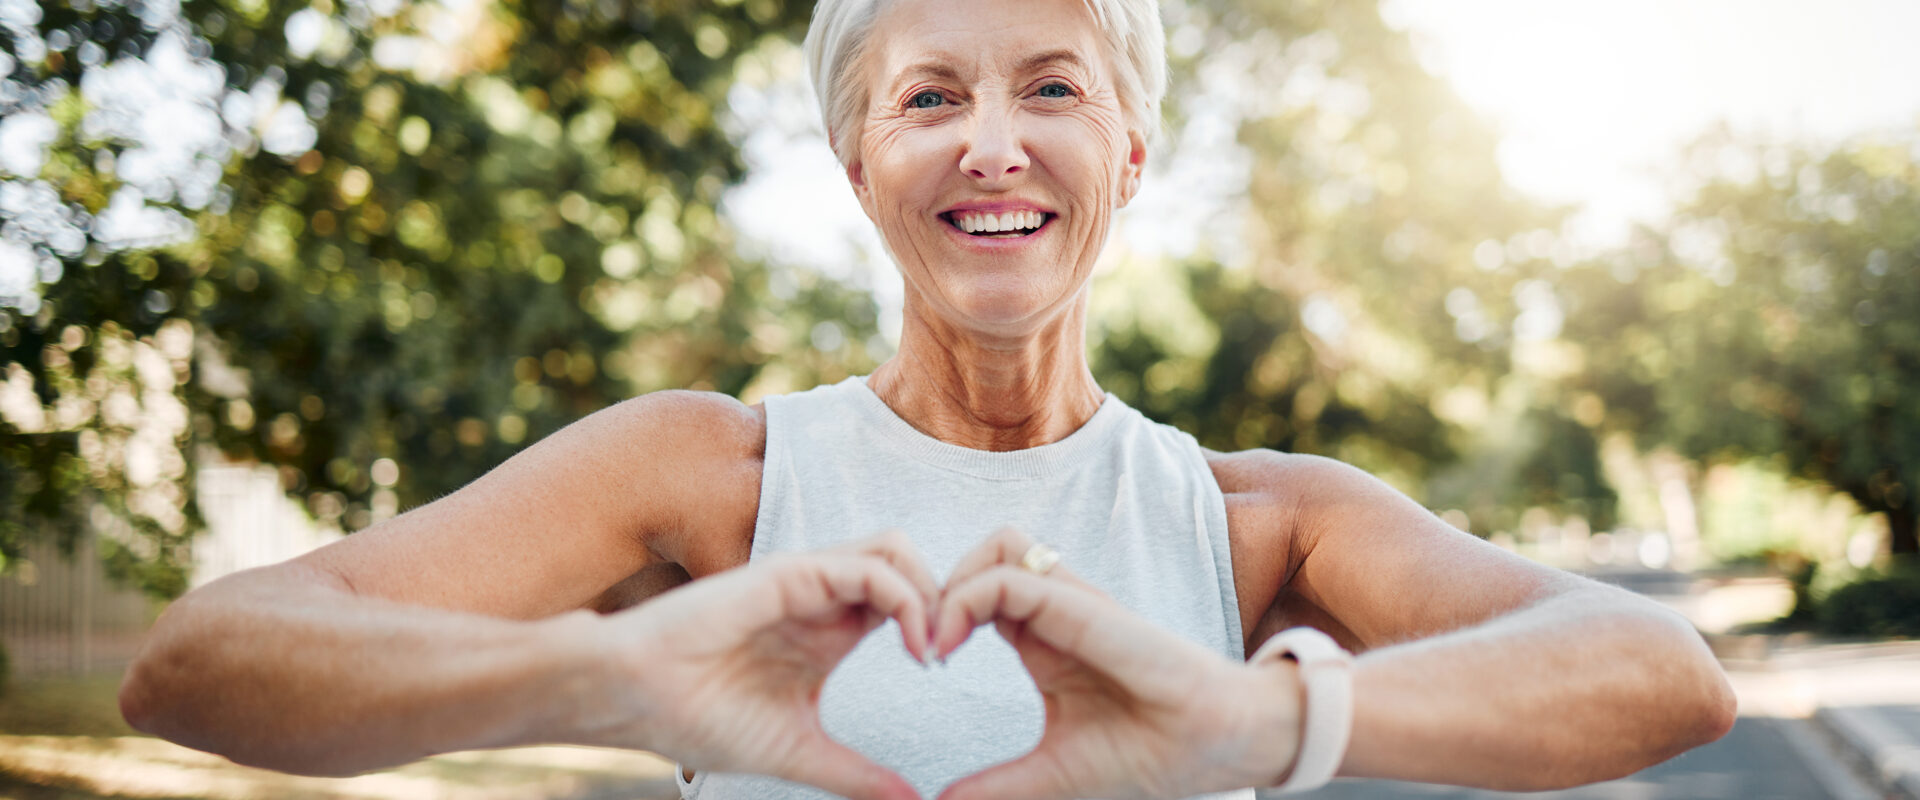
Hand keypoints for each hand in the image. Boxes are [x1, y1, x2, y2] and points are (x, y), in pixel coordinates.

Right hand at [584, 531, 939, 799]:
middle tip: (950, 653)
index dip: (939, 625)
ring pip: (896, 550)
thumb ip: (855, 773)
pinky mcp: (791, 574)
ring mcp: (809, 582)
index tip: (943, 674)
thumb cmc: (699, 719)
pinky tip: (912, 644)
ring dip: (930, 591)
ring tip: (933, 647)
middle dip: (946, 600)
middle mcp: (825, 600)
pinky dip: (904, 597)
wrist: (634, 699)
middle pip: (910, 565)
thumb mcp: (798, 752)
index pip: (905, 603)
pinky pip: (867, 567)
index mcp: (831, 633)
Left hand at [931, 528, 1304, 799]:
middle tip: (918, 644)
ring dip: (955, 580)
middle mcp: (1054, 612)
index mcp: (1042, 641)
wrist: (1220, 745)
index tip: (921, 664)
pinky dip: (970, 598)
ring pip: (998, 546)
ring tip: (934, 638)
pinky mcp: (1086, 607)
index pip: (978, 593)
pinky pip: (1014, 577)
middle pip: (983, 555)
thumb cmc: (1150, 752)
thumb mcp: (1052, 772)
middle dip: (937, 587)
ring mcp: (1072, 604)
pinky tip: (949, 645)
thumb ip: (998, 785)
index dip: (938, 615)